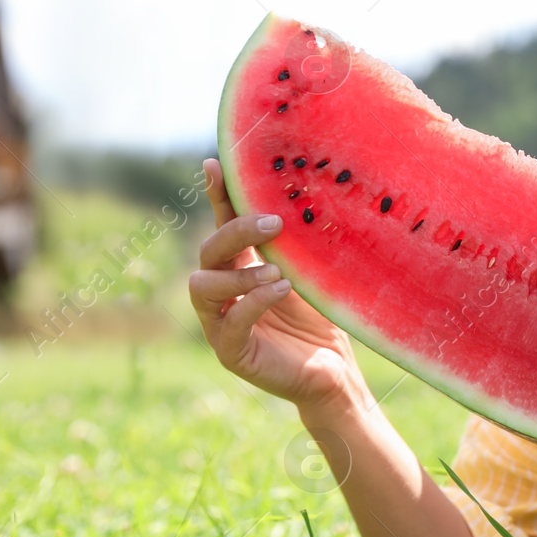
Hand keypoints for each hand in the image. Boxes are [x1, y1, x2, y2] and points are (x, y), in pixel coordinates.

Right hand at [189, 158, 364, 410]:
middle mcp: (223, 293)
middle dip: (235, 233)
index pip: (221, 226)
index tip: (215, 165)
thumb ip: (294, 241)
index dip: (216, 196)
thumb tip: (298, 192)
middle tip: (273, 224)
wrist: (335, 371)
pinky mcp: (231, 353)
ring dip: (239, 274)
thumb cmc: (322, 319)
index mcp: (240, 268)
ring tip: (278, 273)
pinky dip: (252, 302)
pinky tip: (279, 291)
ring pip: (202, 287)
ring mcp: (221, 324)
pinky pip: (227, 324)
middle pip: (207, 252)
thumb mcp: (308, 271)